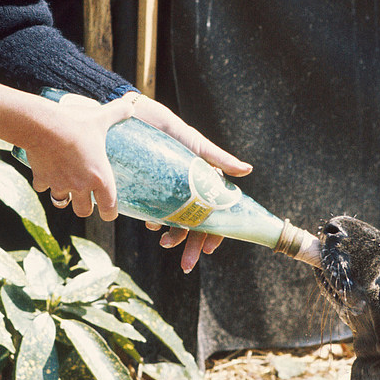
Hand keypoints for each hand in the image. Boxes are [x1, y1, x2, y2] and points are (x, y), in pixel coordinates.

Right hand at [25, 93, 134, 219]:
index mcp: (99, 177)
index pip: (108, 207)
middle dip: (85, 207)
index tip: (109, 213)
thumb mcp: (100, 117)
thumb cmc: (76, 123)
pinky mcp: (42, 178)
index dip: (110, 213)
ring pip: (61, 201)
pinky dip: (44, 182)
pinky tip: (45, 172)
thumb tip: (129, 105)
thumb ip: (117, 112)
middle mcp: (80, 186)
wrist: (43, 125)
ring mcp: (59, 184)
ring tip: (66, 186)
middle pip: (83, 211)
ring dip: (64, 196)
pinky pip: (42, 186)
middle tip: (86, 199)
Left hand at [123, 92, 251, 272]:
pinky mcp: (147, 187)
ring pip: (175, 220)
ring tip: (164, 242)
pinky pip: (153, 210)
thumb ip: (218, 158)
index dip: (215, 233)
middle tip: (186, 265)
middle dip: (191, 245)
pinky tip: (151, 223)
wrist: (131, 114)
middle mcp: (187, 188)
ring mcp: (166, 189)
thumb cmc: (167, 127)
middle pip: (194, 223)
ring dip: (174, 236)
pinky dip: (155, 219)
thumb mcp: (194, 143)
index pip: (214, 214)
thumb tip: (247, 171)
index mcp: (203, 180)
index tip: (208, 249)